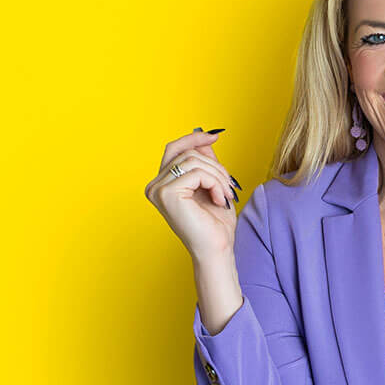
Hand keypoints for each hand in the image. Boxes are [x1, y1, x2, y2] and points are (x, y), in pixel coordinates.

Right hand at [144, 128, 240, 259]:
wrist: (217, 249)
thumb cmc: (215, 224)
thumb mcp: (212, 184)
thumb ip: (204, 161)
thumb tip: (204, 136)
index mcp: (162, 184)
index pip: (174, 149)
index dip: (193, 139)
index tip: (216, 135)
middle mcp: (155, 186)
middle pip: (186, 153)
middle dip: (215, 166)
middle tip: (229, 185)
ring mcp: (158, 190)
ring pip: (194, 161)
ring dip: (218, 176)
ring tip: (225, 195)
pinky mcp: (167, 194)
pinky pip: (197, 173)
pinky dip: (215, 183)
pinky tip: (220, 200)